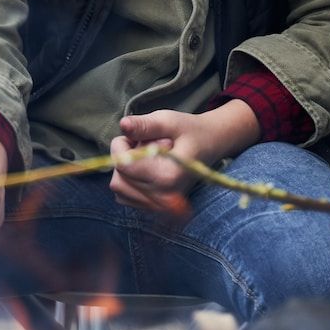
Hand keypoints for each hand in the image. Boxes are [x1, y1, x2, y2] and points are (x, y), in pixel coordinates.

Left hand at [109, 103, 258, 212]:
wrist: (211, 145)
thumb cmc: (190, 131)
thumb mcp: (169, 120)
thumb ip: (145, 124)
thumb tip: (123, 125)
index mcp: (167, 176)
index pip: (122, 165)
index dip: (121, 145)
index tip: (136, 135)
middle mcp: (164, 197)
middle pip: (118, 179)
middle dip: (124, 158)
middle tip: (144, 144)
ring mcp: (160, 206)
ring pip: (119, 190)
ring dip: (125, 171)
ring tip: (146, 157)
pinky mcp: (155, 209)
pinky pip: (125, 197)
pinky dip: (129, 182)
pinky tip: (144, 169)